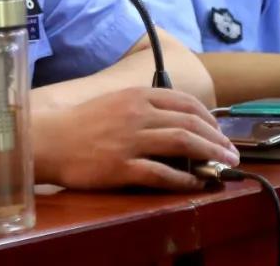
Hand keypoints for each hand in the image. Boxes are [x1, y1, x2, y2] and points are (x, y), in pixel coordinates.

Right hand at [32, 87, 239, 190]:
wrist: (48, 140)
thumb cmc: (81, 123)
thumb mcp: (116, 102)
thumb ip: (144, 107)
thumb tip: (177, 121)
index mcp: (137, 95)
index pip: (185, 102)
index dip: (208, 118)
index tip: (219, 131)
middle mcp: (137, 114)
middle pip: (190, 123)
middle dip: (217, 139)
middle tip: (231, 153)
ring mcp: (130, 141)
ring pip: (182, 144)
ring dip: (209, 156)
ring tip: (223, 166)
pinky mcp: (121, 167)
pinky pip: (161, 174)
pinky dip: (184, 180)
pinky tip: (195, 184)